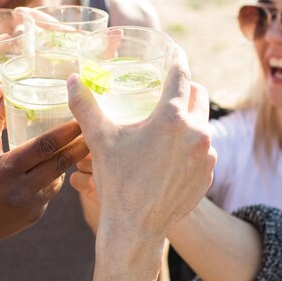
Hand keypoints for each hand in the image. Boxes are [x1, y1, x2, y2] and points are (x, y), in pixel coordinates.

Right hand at [0, 100, 88, 248]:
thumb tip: (0, 93)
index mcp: (5, 169)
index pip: (43, 147)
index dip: (65, 132)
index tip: (82, 118)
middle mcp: (21, 189)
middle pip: (59, 163)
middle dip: (79, 145)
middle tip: (96, 129)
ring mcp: (31, 205)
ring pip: (58, 177)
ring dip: (70, 161)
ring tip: (84, 143)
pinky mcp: (36, 216)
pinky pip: (51, 191)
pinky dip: (55, 177)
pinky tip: (59, 165)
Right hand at [68, 47, 215, 236]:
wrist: (135, 228)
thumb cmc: (116, 181)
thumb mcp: (99, 139)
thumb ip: (86, 105)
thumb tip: (73, 79)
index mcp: (172, 117)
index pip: (181, 74)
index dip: (177, 59)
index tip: (174, 52)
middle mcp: (197, 132)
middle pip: (198, 95)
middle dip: (185, 89)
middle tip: (167, 90)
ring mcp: (207, 155)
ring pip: (202, 125)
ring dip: (187, 120)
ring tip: (165, 128)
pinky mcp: (208, 174)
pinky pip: (204, 151)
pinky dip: (190, 147)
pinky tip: (171, 156)